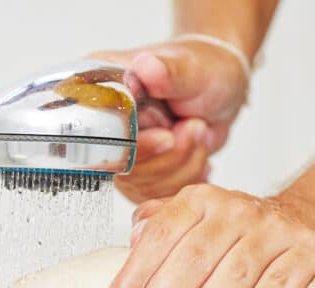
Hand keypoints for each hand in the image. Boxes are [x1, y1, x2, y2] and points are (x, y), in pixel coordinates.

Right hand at [92, 39, 248, 201]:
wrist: (220, 88)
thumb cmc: (202, 69)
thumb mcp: (189, 67)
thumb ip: (167, 71)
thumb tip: (147, 67)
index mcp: (97, 90)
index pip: (94, 134)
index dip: (134, 143)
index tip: (166, 136)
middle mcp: (101, 124)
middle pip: (118, 167)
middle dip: (168, 155)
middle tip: (195, 127)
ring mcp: (118, 152)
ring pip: (140, 186)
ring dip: (182, 164)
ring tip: (199, 131)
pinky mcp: (137, 173)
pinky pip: (156, 194)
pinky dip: (187, 176)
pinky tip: (197, 149)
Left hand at [101, 184, 314, 287]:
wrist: (312, 222)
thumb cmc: (241, 236)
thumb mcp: (198, 222)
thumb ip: (162, 226)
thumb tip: (133, 240)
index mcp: (201, 201)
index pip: (161, 235)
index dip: (134, 274)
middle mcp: (236, 210)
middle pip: (193, 257)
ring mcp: (274, 230)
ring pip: (234, 274)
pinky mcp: (308, 252)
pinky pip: (279, 285)